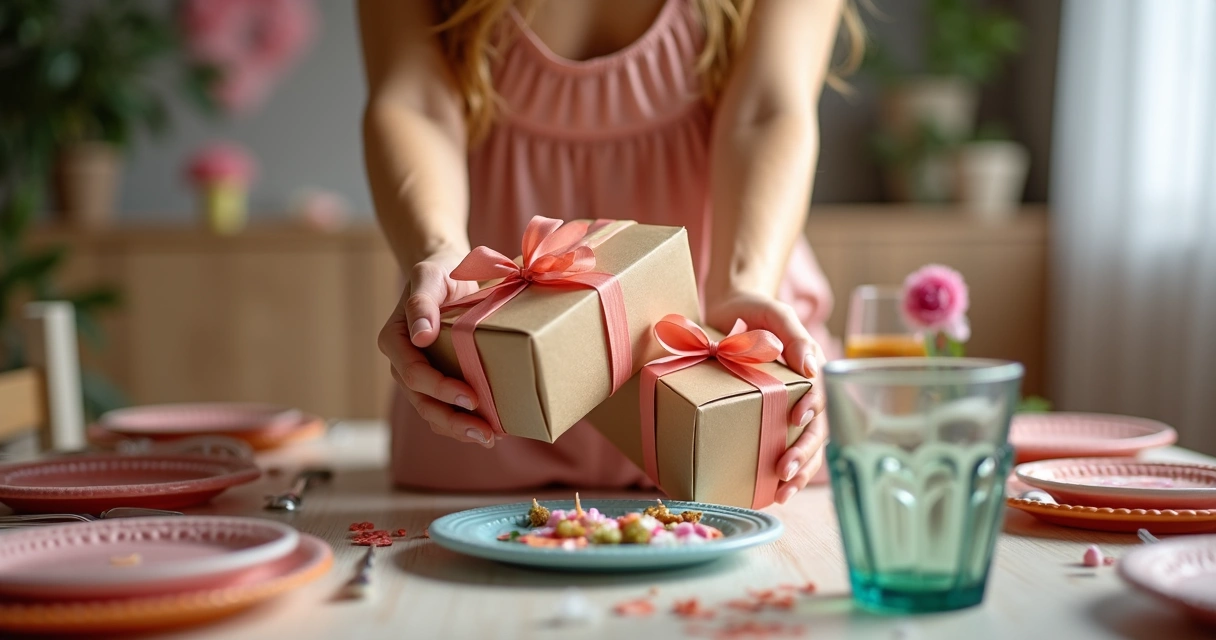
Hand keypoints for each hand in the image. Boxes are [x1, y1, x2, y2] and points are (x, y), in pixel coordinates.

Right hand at [378, 250, 498, 446]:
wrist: (449, 274)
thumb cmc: (439, 272)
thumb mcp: (429, 276)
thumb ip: (422, 303)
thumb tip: (421, 335)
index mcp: (395, 339)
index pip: (413, 373)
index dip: (440, 389)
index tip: (471, 397)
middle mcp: (403, 362)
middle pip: (422, 401)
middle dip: (452, 421)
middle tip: (484, 433)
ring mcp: (420, 375)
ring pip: (433, 411)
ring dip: (459, 429)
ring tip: (489, 438)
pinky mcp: (439, 380)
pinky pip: (446, 407)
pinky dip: (465, 421)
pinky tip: (490, 430)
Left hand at [704, 290, 826, 503]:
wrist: (725, 309)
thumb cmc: (754, 309)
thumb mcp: (774, 313)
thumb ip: (793, 334)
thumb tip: (811, 367)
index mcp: (808, 371)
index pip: (819, 397)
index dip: (812, 410)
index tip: (797, 418)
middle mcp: (801, 394)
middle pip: (814, 431)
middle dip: (803, 456)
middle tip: (785, 474)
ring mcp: (783, 408)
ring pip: (800, 447)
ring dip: (796, 473)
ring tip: (782, 493)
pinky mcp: (761, 417)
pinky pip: (774, 448)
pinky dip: (774, 472)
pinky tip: (767, 491)